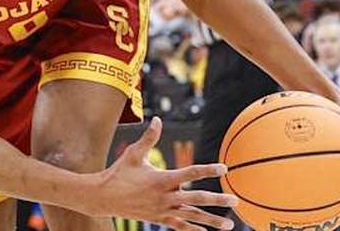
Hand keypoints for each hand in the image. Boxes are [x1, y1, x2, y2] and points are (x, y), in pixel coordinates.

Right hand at [87, 118, 237, 230]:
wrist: (103, 197)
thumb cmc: (119, 172)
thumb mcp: (133, 154)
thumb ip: (149, 138)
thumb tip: (157, 119)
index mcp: (162, 179)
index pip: (190, 172)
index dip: (208, 170)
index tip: (224, 168)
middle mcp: (165, 196)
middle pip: (196, 198)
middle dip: (217, 199)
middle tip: (235, 200)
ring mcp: (163, 210)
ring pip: (192, 216)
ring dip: (211, 220)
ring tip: (229, 225)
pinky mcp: (159, 219)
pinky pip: (180, 226)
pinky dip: (193, 229)